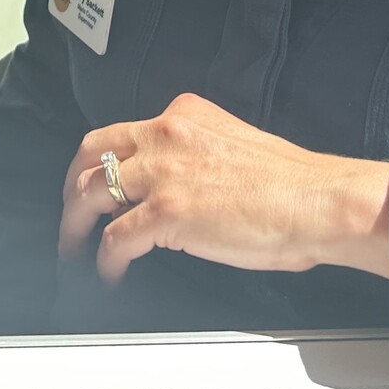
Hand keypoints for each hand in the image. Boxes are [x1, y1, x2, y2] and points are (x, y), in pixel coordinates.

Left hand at [58, 93, 388, 283]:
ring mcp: (161, 173)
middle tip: (69, 210)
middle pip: (91, 154)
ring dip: (75, 224)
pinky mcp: (165, 213)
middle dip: (72, 185)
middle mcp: (164, 135)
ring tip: (73, 247)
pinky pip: (115, 239)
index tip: (95, 179)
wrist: (319, 201)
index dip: (101, 160)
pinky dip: (105, 259)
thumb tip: (179, 184)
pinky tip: (109, 273)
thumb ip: (197, 155)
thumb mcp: (234, 143)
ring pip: (91, 194)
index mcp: (183, 115)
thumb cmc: (293, 185)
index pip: (123, 133)